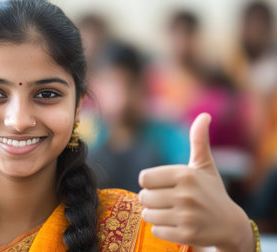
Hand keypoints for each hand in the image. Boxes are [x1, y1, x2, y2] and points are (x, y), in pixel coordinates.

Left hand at [138, 113, 253, 251]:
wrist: (230, 223)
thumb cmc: (211, 191)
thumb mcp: (204, 166)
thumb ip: (199, 141)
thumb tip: (204, 116)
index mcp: (185, 174)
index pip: (144, 179)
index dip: (150, 183)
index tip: (160, 186)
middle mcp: (185, 194)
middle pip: (143, 197)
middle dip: (151, 200)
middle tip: (166, 200)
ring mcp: (187, 216)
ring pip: (147, 215)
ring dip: (154, 215)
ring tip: (169, 212)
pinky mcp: (187, 235)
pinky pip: (156, 231)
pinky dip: (161, 229)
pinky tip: (174, 224)